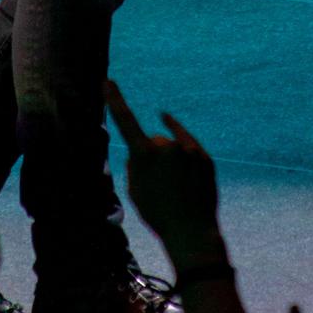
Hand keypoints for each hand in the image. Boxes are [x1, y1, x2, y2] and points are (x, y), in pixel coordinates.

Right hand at [106, 80, 221, 264]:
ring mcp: (188, 149)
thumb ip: (134, 167)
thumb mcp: (135, 192)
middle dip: (153, 155)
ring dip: (170, 158)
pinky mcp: (203, 155)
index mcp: (144, 155)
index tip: (108, 81)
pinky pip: (188, 145)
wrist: (191, 231)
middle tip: (157, 182)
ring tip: (175, 187)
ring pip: (172, 145)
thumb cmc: (157, 214)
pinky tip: (167, 122)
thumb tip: (138, 153)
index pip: (125, 121)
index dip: (115, 100)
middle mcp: (166, 146)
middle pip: (154, 143)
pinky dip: (182, 146)